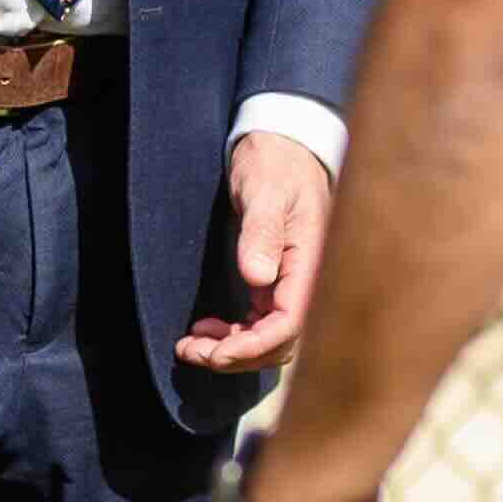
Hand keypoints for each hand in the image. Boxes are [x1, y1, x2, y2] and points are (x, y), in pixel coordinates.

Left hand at [179, 132, 334, 373]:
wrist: (280, 146)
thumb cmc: (275, 163)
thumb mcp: (265, 190)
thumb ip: (262, 232)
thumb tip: (256, 278)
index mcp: (312, 263)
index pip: (289, 324)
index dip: (254, 346)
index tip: (216, 352)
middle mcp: (307, 281)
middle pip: (279, 342)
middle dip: (236, 356)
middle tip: (191, 352)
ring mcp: (292, 283)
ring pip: (268, 338)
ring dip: (231, 349)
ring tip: (190, 346)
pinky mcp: (277, 280)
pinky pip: (260, 322)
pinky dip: (234, 334)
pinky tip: (206, 329)